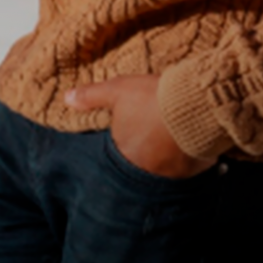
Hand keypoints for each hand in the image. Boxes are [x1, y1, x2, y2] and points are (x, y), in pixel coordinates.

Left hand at [65, 74, 218, 178]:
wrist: (193, 103)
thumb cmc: (152, 97)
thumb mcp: (118, 90)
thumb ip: (91, 97)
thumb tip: (67, 99)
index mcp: (125, 153)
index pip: (121, 152)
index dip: (128, 137)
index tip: (136, 126)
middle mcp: (147, 170)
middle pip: (144, 161)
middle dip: (148, 148)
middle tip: (155, 130)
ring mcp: (172, 172)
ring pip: (167, 166)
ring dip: (168, 153)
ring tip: (173, 133)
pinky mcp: (195, 169)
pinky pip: (190, 167)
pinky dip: (189, 156)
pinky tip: (191, 139)